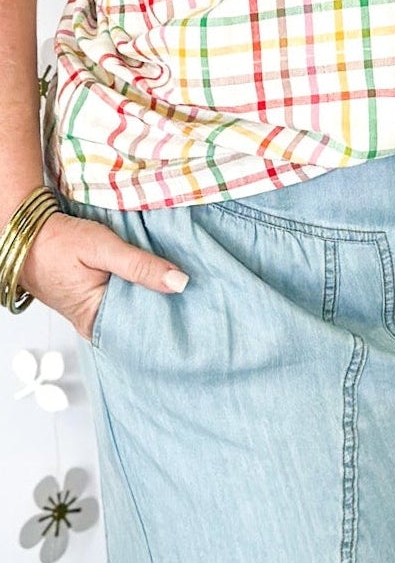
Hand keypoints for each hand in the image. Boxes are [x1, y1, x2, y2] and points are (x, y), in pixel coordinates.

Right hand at [18, 211, 188, 340]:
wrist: (27, 233)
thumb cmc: (58, 242)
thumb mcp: (103, 248)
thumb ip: (140, 266)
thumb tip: (179, 283)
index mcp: (95, 321)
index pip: (143, 328)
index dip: (172, 315)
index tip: (199, 303)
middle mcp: (95, 323)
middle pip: (141, 319)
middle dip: (167, 303)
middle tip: (199, 290)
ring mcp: (94, 311)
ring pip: (134, 306)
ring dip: (154, 292)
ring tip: (184, 281)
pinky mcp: (95, 297)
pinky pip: (124, 296)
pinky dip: (140, 286)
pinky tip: (159, 276)